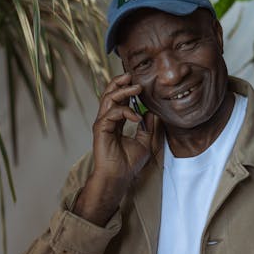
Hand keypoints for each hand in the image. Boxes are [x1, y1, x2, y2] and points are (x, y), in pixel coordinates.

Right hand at [73, 73, 154, 225]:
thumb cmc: (128, 163)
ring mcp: (103, 123)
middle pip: (109, 93)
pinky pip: (112, 113)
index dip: (127, 88)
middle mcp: (107, 119)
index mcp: (116, 121)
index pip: (118, 98)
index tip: (140, 83)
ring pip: (108, 98)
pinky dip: (125, 111)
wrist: (119, 177)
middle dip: (119, 82)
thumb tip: (152, 112)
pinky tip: (136, 117)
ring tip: (137, 88)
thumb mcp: (145, 142)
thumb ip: (148, 127)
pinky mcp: (100, 128)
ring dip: (123, 91)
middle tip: (132, 76)